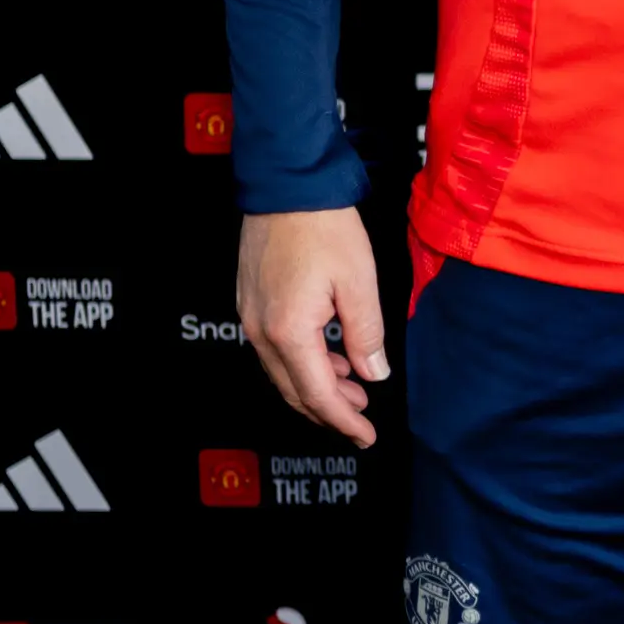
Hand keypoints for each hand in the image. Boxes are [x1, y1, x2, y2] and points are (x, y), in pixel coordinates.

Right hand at [236, 207, 389, 447]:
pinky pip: (275, 349)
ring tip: (352, 388)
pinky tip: (329, 356)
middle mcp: (261, 331)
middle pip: (294, 391)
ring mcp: (251, 317)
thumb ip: (365, 333)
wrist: (287, 187)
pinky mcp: (251, 303)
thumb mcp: (358, 281)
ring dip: (317, 386)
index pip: (317, 395)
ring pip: (283, 371)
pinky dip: (303, 362)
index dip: (343, 421)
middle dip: (329, 410)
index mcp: (289, 331)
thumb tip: (372, 373)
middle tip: (361, 418)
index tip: (365, 437)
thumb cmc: (324, 227)